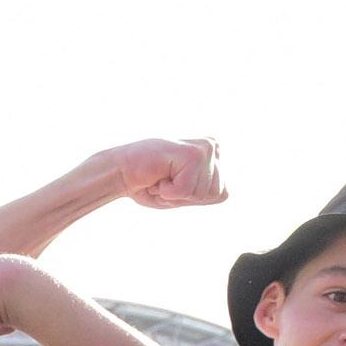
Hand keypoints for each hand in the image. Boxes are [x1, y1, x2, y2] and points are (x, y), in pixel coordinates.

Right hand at [103, 138, 225, 210]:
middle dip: (186, 196)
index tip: (174, 185)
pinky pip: (186, 190)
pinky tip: (158, 176)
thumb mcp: (183, 195)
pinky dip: (168, 191)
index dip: (193, 198)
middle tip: (166, 182)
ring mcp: (204, 148)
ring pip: (201, 193)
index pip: (222, 194)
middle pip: (215, 193)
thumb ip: (206, 194)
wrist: (120, 173)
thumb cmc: (148, 184)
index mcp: (214, 155)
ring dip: (175, 194)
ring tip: (161, 178)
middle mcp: (212, 147)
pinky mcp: (192, 153)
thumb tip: (226, 193)